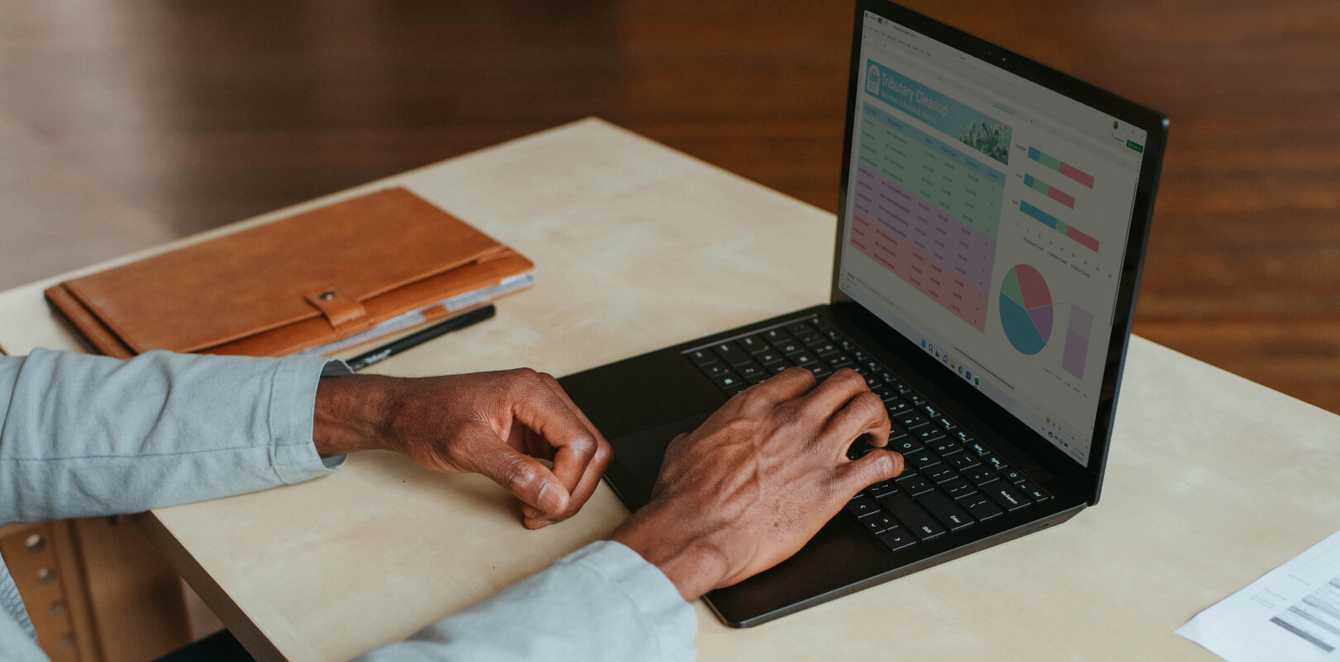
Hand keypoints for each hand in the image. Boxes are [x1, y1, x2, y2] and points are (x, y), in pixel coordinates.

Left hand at [313, 368, 611, 528]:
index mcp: (532, 391)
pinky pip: (563, 459)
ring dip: (565, 490)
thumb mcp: (466, 448)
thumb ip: (514, 473)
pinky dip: (554, 485)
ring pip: (583, 457)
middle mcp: (544, 397)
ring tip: (533, 511)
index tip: (542, 506)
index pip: (580, 442)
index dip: (568, 481)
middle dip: (573, 490)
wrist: (403, 412)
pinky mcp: (535, 429)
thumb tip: (554, 497)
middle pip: (592, 449)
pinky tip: (529, 498)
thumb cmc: (427, 418)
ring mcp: (542, 412)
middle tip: (541, 515)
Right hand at [612, 368, 902, 599]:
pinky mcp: (832, 489)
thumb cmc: (686, 497)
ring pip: (870, 409)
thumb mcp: (685, 449)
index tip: (816, 405)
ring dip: (879, 421)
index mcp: (756, 407)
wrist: (695, 532)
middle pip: (846, 382)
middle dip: (856, 395)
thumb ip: (699, 436)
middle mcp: (792, 420)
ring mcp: (816, 451)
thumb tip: (693, 440)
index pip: (803, 378)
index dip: (814, 390)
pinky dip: (891, 463)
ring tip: (875, 438)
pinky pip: (880, 464)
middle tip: (854, 417)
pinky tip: (887, 469)